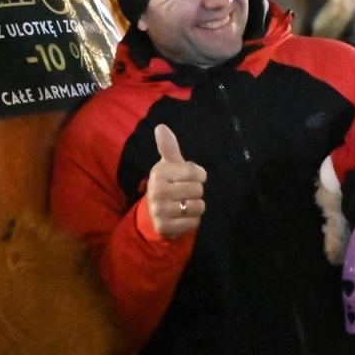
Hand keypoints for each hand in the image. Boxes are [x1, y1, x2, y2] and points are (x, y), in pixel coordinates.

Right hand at [146, 124, 206, 239]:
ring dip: (196, 207)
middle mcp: (157, 191)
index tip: (192, 178)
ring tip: (185, 205)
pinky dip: (193, 221)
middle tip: (185, 194)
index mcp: (159, 172)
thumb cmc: (169, 184)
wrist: (155, 213)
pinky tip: (182, 217)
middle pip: (198, 190)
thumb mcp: (170, 165)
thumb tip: (161, 126)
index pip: (195, 172)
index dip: (199, 176)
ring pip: (197, 207)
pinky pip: (194, 223)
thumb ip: (169, 147)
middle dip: (196, 192)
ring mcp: (159, 210)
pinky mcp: (164, 227)